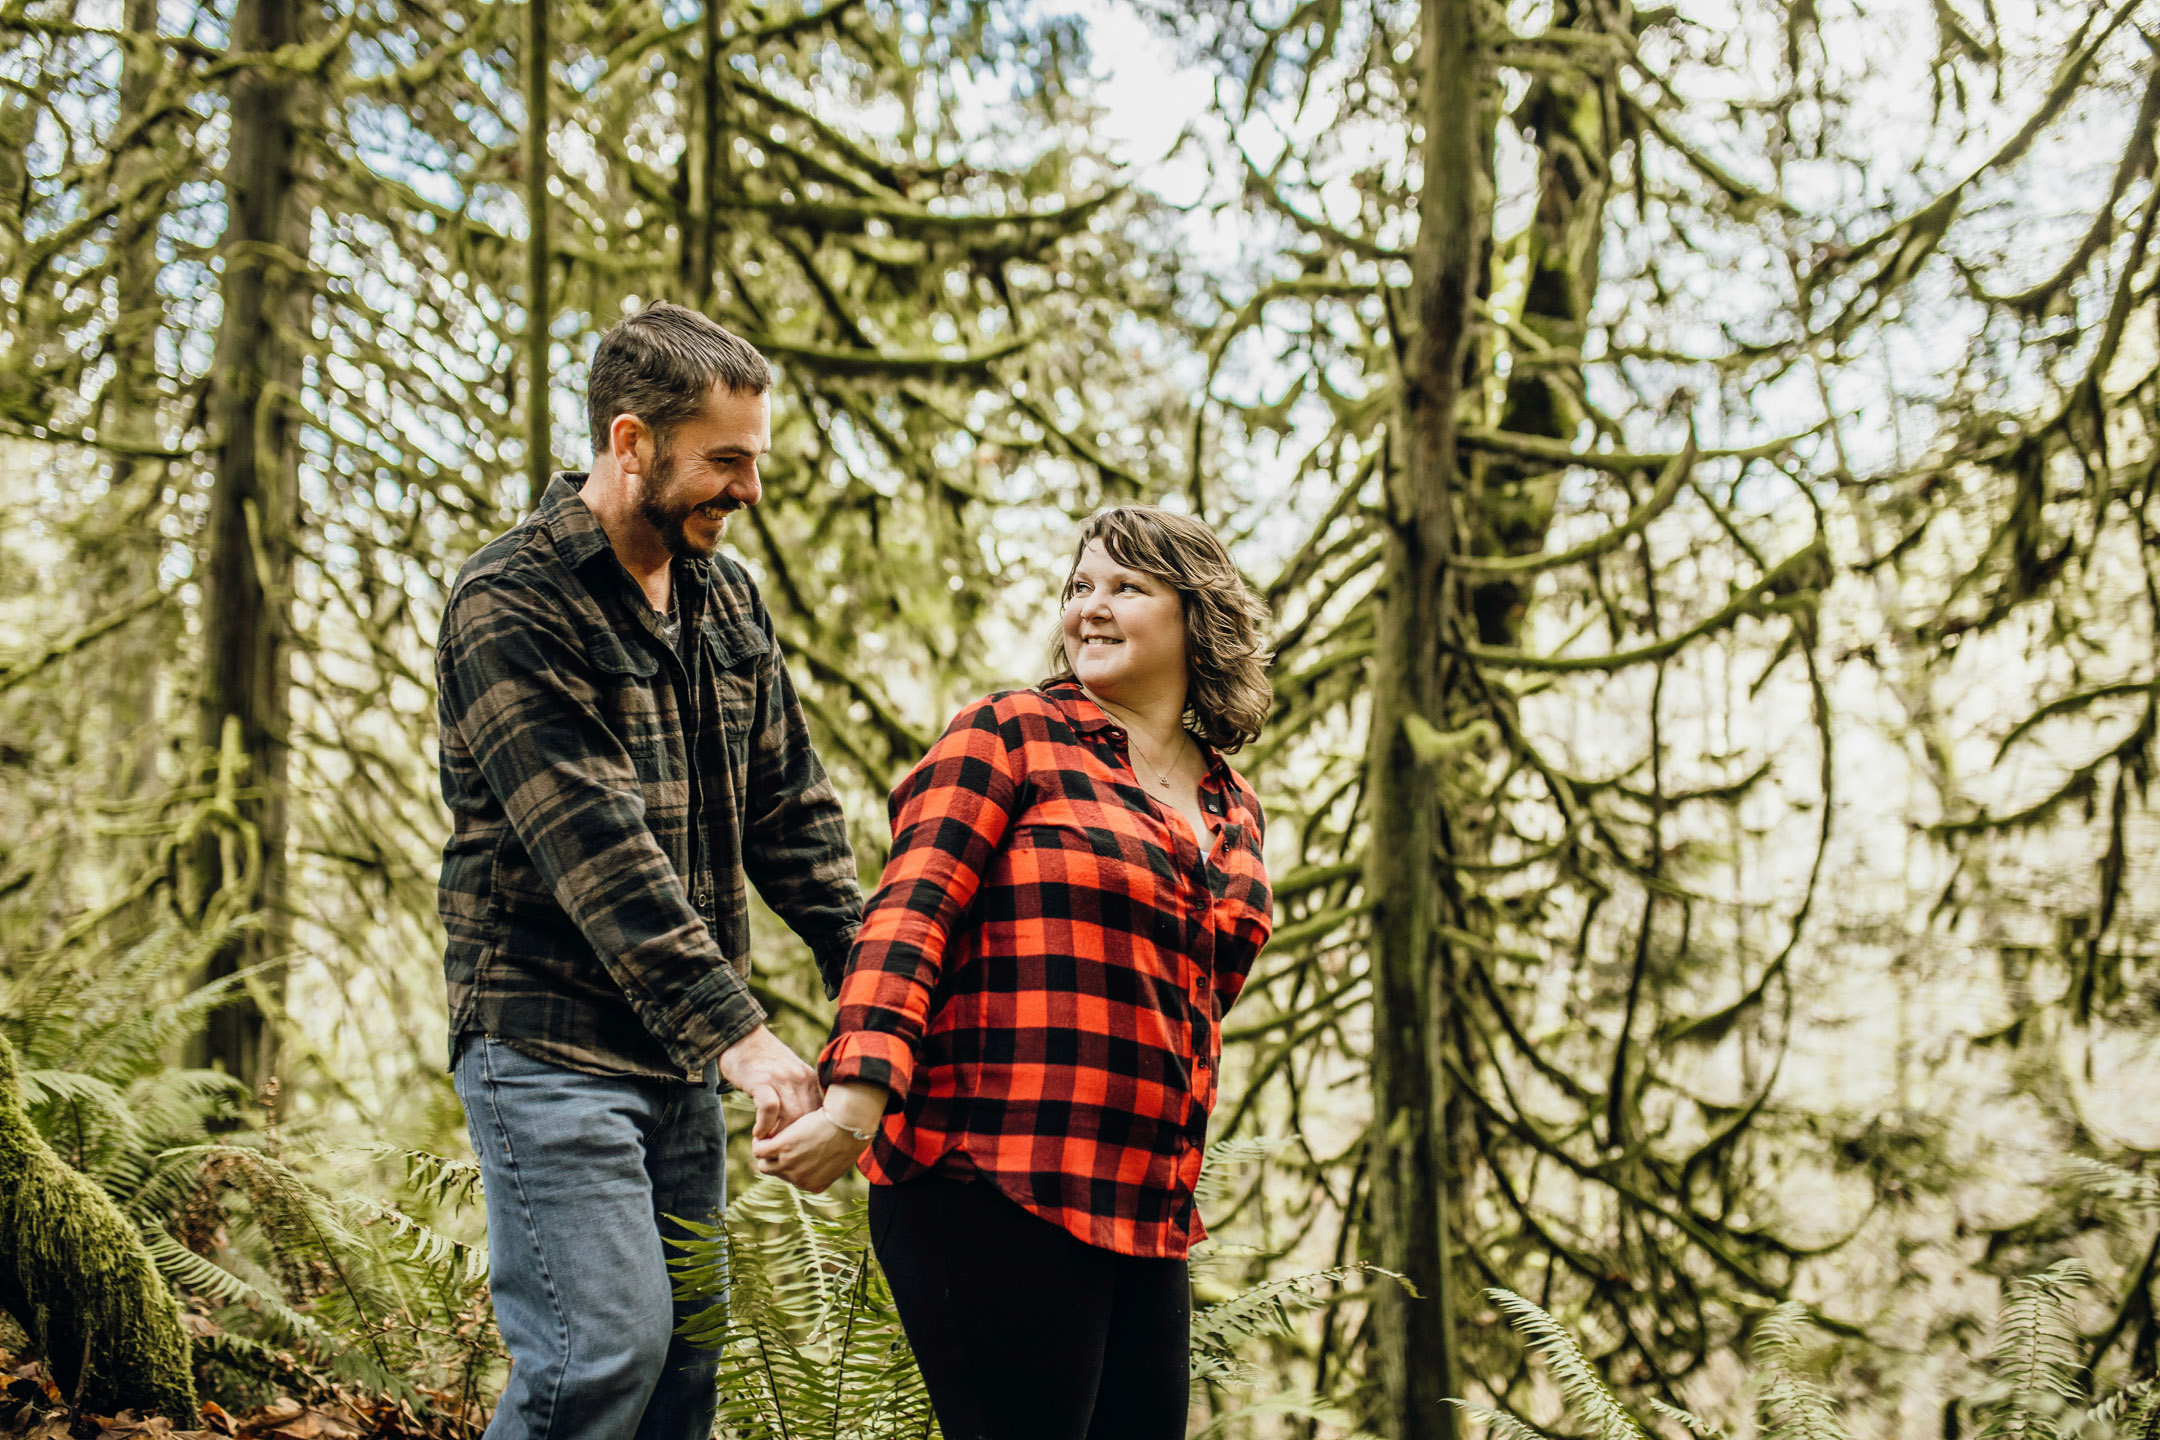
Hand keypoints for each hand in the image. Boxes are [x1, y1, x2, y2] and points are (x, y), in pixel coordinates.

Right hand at [717, 1025, 821, 1139]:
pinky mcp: (762, 1080)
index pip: (819, 1115)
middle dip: (794, 1141)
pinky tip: (758, 1133)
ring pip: (791, 1118)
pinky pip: (769, 1109)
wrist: (742, 1036)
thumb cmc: (764, 1061)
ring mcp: (781, 1079)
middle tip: (781, 1151)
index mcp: (809, 1080)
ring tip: (768, 1145)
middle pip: (806, 1120)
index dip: (810, 1136)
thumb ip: (799, 1095)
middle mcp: (799, 1079)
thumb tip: (805, 1127)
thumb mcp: (790, 1075)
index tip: (799, 1147)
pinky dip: (764, 1126)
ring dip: (779, 1137)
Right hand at [751, 1081, 884, 1192]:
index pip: (793, 1179)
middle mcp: (799, 1180)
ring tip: (768, 1137)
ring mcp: (789, 1165)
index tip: (791, 1150)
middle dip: (775, 1160)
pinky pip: (759, 1149)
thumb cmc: (849, 1135)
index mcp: (814, 1185)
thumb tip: (816, 1163)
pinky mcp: (782, 1147)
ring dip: (765, 1152)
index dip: (790, 1163)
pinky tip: (765, 1131)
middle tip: (777, 1143)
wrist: (850, 1123)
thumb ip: (825, 1166)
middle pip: (777, 1174)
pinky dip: (759, 1141)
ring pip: (764, 1164)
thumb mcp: (839, 1158)